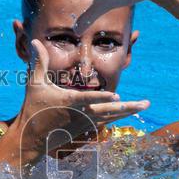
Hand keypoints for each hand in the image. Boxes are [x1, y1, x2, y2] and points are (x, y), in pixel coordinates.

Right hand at [17, 39, 149, 153]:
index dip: (101, 96)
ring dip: (128, 111)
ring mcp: (85, 122)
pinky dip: (117, 116)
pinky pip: (105, 121)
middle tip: (147, 103)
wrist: (32, 137)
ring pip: (111, 116)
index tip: (116, 95)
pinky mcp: (85, 128)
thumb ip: (39, 62)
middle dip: (128, 106)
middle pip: (108, 110)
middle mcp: (80, 113)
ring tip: (144, 105)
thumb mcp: (35, 83)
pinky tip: (129, 111)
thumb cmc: (33, 107)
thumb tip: (35, 41)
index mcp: (68, 101)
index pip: (87, 98)